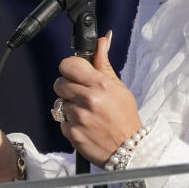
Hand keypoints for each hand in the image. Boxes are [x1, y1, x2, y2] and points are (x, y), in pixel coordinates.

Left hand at [54, 32, 142, 165]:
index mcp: (100, 85)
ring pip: (59, 102)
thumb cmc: (125, 116)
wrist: (129, 149)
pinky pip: (61, 121)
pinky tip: (84, 125)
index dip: (70, 68)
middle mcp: (88, 99)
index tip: (76, 73)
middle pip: (59, 83)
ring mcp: (78, 117)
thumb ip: (104, 63)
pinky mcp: (71, 133)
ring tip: (86, 112)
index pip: (69, 64)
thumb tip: (102, 38)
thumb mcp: (118, 87)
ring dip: (69, 106)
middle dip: (68, 87)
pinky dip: (70, 122)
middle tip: (82, 94)